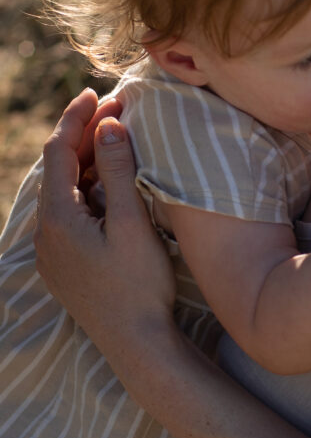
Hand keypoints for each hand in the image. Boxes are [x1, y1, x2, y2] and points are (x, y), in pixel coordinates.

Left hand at [34, 92, 175, 349]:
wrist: (136, 345)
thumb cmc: (138, 284)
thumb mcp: (131, 222)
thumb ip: (117, 172)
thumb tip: (108, 126)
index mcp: (57, 218)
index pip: (58, 152)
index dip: (75, 118)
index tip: (94, 93)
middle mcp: (46, 233)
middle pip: (59, 170)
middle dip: (83, 135)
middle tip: (114, 109)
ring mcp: (53, 251)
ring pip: (63, 191)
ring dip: (85, 161)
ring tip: (114, 137)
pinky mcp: (65, 264)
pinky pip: (68, 211)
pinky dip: (86, 187)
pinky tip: (107, 182)